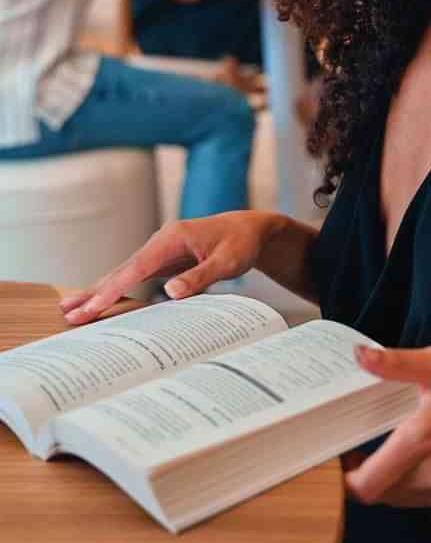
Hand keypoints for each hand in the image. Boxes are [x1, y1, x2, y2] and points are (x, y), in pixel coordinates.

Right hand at [59, 210, 265, 325]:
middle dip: (95, 292)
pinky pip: (133, 276)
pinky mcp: (162, 260)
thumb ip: (200, 276)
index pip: (137, 268)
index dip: (114, 289)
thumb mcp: (228, 261)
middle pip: (122, 269)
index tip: (94, 306)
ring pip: (123, 272)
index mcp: (173, 238)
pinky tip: (99, 301)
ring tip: (70, 309)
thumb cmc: (241, 243)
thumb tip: (171, 293)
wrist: (250, 229)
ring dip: (98, 291)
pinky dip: (114, 289)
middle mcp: (160, 241)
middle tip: (68, 313)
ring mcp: (159, 250)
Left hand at [345, 345, 430, 514]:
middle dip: (369, 474)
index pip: (365, 484)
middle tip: (369, 447)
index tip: (343, 457)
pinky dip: (423, 484)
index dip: (346, 478)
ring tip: (404, 447)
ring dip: (395, 480)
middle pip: (381, 493)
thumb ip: (397, 364)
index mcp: (420, 440)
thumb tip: (359, 356)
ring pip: (403, 499)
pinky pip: (430, 500)